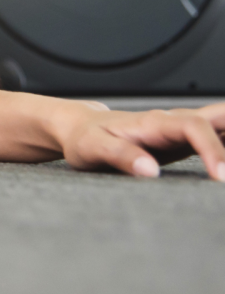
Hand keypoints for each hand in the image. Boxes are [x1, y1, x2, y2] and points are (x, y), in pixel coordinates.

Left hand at [55, 102, 224, 178]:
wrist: (82, 127)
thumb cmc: (86, 138)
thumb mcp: (93, 148)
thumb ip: (120, 156)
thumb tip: (148, 170)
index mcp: (154, 122)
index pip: (194, 127)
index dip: (212, 149)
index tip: (223, 176)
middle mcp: (174, 121)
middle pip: (220, 117)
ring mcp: (185, 129)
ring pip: (224, 123)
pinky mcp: (189, 140)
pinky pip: (222, 137)